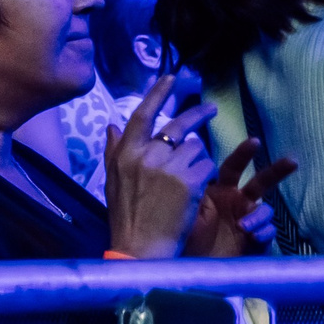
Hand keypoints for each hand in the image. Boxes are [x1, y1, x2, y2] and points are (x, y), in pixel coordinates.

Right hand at [103, 76, 222, 258]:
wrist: (139, 246)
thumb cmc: (125, 216)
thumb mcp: (112, 180)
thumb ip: (114, 150)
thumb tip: (113, 125)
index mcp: (124, 153)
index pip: (142, 114)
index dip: (158, 93)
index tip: (172, 78)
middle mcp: (145, 154)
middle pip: (177, 125)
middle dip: (197, 116)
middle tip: (211, 111)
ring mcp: (167, 167)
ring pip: (195, 148)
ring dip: (197, 160)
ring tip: (190, 180)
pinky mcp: (189, 181)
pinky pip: (206, 165)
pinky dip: (204, 174)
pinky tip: (196, 189)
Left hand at [182, 137, 294, 257]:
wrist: (185, 265)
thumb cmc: (181, 233)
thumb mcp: (187, 206)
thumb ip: (195, 187)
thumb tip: (199, 163)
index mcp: (219, 190)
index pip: (233, 167)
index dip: (243, 154)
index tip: (254, 141)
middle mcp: (236, 202)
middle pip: (261, 182)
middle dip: (277, 171)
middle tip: (292, 160)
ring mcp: (247, 221)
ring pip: (265, 210)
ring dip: (258, 216)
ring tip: (245, 226)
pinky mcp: (254, 240)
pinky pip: (267, 231)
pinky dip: (262, 231)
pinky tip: (252, 236)